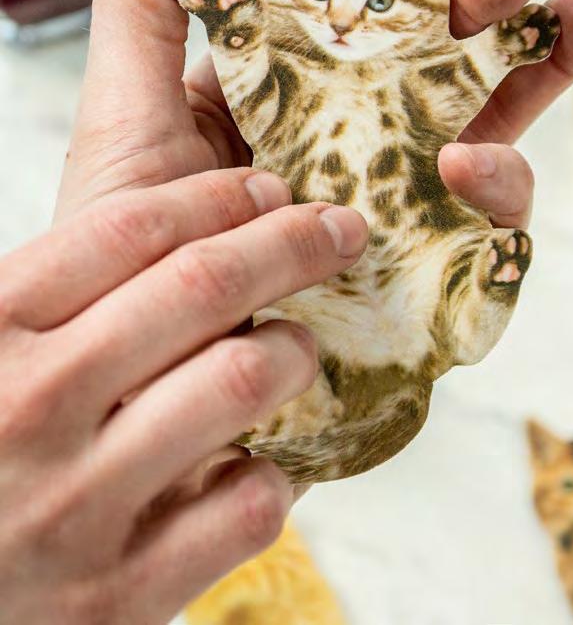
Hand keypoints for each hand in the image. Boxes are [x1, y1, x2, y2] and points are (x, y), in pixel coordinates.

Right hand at [0, 169, 366, 622]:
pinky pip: (248, 507)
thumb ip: (56, 288)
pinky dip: (279, 473)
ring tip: (299, 346)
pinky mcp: (118, 595)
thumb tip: (175, 206)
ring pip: (241, 381)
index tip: (270, 189)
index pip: (132, 228)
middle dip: (293, 243)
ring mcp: (74, 505)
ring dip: (294, 349)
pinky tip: (266, 458)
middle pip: (203, 285)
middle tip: (341, 229)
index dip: (219, 196)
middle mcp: (30, 404)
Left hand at [55, 0, 572, 222]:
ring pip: (498, 110)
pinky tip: (471, 163)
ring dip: (547, 56)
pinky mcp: (428, 258)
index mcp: (300, 73)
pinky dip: (496, 185)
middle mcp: (362, 123)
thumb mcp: (123, 102)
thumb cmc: (134, 237)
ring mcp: (401, 188)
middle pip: (448, 38)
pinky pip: (489, 218)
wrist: (152, 363)